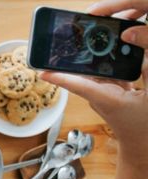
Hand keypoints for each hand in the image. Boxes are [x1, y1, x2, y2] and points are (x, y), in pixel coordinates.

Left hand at [40, 0, 147, 161]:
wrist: (143, 146)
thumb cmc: (147, 126)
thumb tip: (138, 46)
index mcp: (107, 98)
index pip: (78, 85)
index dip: (60, 77)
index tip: (41, 70)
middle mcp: (100, 96)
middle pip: (84, 72)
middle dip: (77, 55)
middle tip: (69, 34)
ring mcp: (104, 94)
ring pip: (96, 71)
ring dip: (95, 55)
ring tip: (94, 33)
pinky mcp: (111, 93)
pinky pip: (107, 74)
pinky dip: (111, 62)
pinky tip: (118, 47)